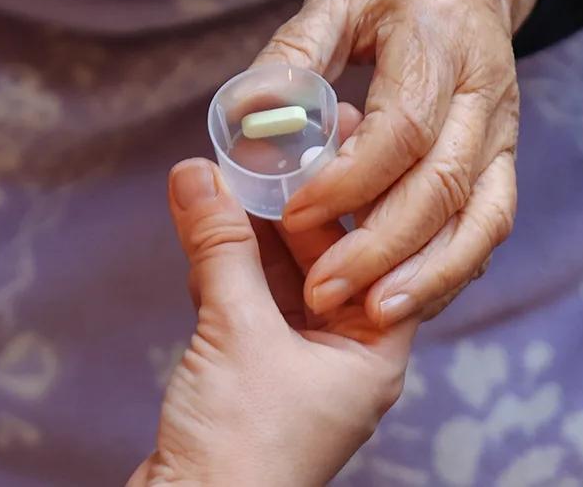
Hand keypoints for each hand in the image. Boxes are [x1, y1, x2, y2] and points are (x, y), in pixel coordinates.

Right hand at [135, 150, 413, 486]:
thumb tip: (199, 171)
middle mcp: (342, 360)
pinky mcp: (249, 379)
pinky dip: (225, 265)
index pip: (383, 252)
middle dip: (296, 203)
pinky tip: (203, 225)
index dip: (357, 190)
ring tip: (229, 167)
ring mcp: (295, 371)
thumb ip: (221, 248)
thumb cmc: (243, 449)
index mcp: (373, 353)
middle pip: (329, 260)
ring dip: (253, 230)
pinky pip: (246, 305)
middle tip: (276, 139)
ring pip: (282, 280)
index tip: (334, 133)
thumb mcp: (236, 331)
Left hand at [261, 0, 540, 328]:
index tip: (293, 211)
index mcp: (438, 39)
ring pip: (482, 215)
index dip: (350, 179)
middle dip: (383, 247)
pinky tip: (410, 296)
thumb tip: (245, 122)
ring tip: (371, 314)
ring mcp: (505, 124)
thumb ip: (291, 57)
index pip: (403, 127)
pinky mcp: (507, 151)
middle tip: (322, 291)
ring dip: (431, 273)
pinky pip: (493, 219)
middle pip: (444, 184)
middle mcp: (485, 88)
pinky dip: (456, 265)